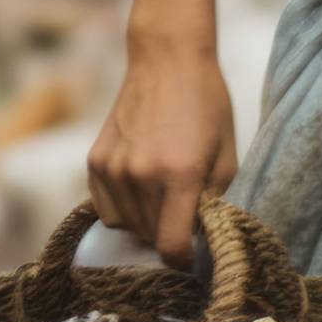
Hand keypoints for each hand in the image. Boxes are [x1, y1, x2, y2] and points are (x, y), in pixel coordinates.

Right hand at [87, 42, 236, 269]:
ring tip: (164, 193)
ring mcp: (112, 169)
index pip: (171, 246)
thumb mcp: (226, 155)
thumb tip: (201, 238)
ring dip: (146, 222)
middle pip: (150, 237)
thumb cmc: (206, 105)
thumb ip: (214, 201)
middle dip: (169, 235)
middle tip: (184, 214)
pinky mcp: (94, 162)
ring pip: (127, 226)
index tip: (190, 259)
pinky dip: (124, 207)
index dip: (183, 261)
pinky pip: (106, 208)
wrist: (167, 61)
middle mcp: (140, 175)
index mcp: (179, 175)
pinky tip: (141, 185)